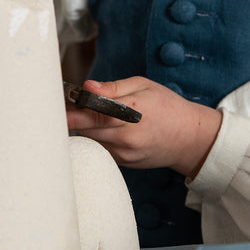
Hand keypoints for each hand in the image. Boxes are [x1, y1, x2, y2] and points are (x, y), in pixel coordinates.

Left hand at [65, 77, 221, 177]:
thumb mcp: (143, 86)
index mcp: (132, 112)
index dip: (73, 110)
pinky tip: (104, 129)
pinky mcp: (124, 164)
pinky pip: (101, 149)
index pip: (94, 113)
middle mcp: (127, 137)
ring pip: (92, 140)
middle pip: (87, 128)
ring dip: (86, 127)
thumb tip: (88, 87)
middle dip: (75, 116)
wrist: (190, 138)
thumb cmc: (168, 106)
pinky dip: (98, 138)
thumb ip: (113, 88)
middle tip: (68, 104)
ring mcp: (125, 153)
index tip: (59, 104)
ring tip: (88, 114)